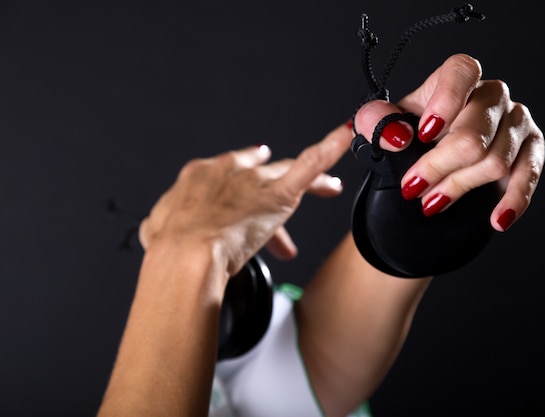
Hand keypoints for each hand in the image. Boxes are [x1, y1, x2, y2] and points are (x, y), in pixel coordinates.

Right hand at [138, 125, 351, 276]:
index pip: (226, 181)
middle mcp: (228, 171)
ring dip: (310, 181)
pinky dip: (331, 148)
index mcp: (199, 176)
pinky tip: (347, 136)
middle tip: (281, 210)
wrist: (185, 254)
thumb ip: (163, 225)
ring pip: (289, 172)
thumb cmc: (170, 247)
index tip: (244, 210)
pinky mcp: (283, 192)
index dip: (239, 197)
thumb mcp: (158, 231)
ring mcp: (256, 181)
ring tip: (329, 187)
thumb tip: (156, 231)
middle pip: (258, 175)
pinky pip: (313, 164)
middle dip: (270, 191)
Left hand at [353, 53, 544, 230]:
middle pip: (474, 134)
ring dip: (459, 187)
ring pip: (495, 161)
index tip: (423, 134)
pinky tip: (497, 220)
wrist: (429, 161)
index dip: (446, 101)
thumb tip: (398, 136)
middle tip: (412, 188)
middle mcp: (492, 95)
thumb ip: (375, 121)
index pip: (462, 72)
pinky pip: (528, 176)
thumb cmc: (408, 137)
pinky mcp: (531, 151)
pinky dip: (513, 201)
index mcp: (456, 78)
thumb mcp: (380, 127)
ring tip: (432, 202)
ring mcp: (516, 122)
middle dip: (438, 167)